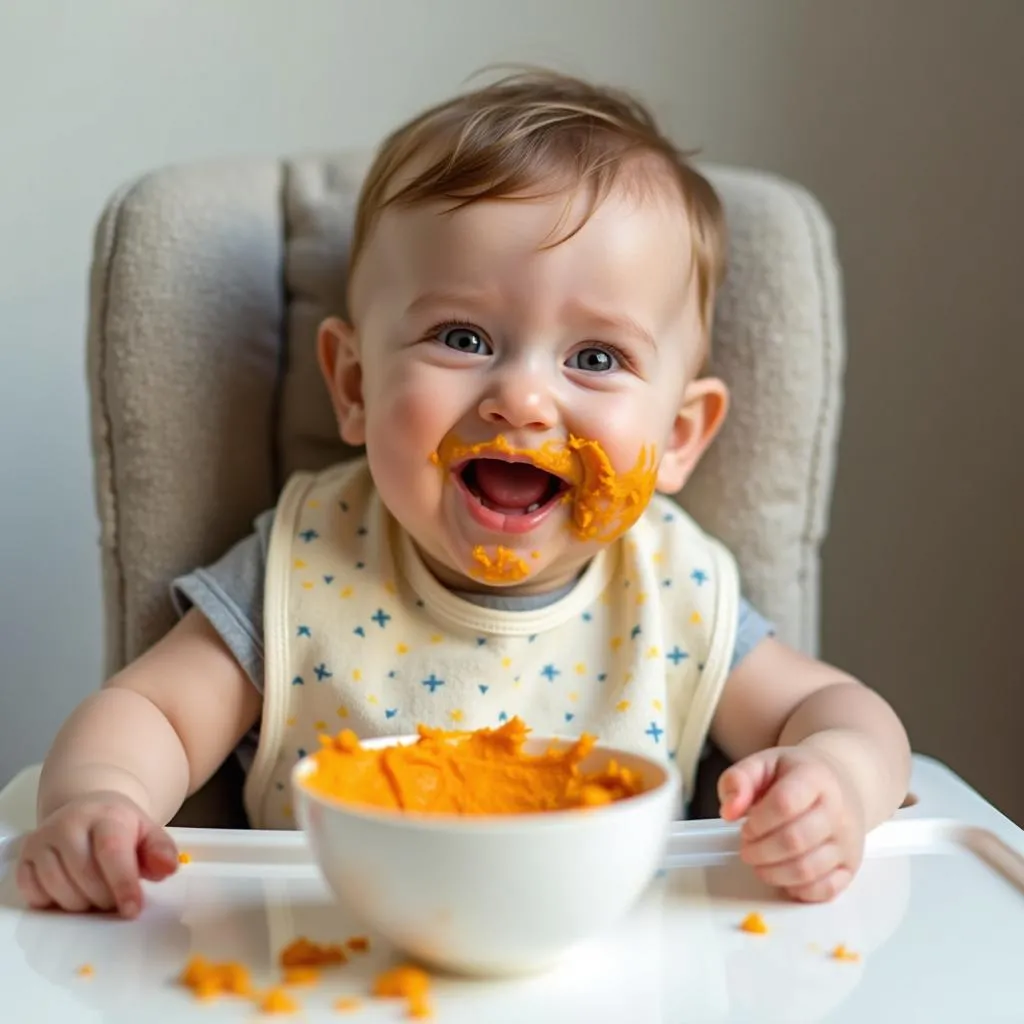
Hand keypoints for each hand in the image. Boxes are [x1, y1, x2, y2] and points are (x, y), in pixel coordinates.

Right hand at [16, 791, 178, 917]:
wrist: (88, 811)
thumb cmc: (120, 828)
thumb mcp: (148, 832)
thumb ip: (161, 851)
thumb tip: (167, 868)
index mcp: (106, 814)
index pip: (111, 851)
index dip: (123, 883)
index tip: (132, 910)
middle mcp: (69, 823)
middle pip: (85, 875)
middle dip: (105, 898)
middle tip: (116, 899)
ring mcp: (43, 840)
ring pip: (59, 889)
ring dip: (82, 904)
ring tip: (97, 894)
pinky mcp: (24, 858)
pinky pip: (35, 895)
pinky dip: (54, 903)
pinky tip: (71, 892)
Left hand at [717, 746, 865, 901]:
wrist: (841, 781)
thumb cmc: (795, 775)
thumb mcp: (763, 764)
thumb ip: (738, 781)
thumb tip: (728, 811)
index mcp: (814, 777)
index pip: (784, 804)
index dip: (757, 822)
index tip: (745, 827)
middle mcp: (838, 810)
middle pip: (794, 841)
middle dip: (759, 851)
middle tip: (747, 848)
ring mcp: (848, 840)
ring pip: (807, 870)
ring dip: (773, 873)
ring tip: (760, 861)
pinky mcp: (852, 865)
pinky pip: (825, 890)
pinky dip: (797, 890)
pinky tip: (783, 876)